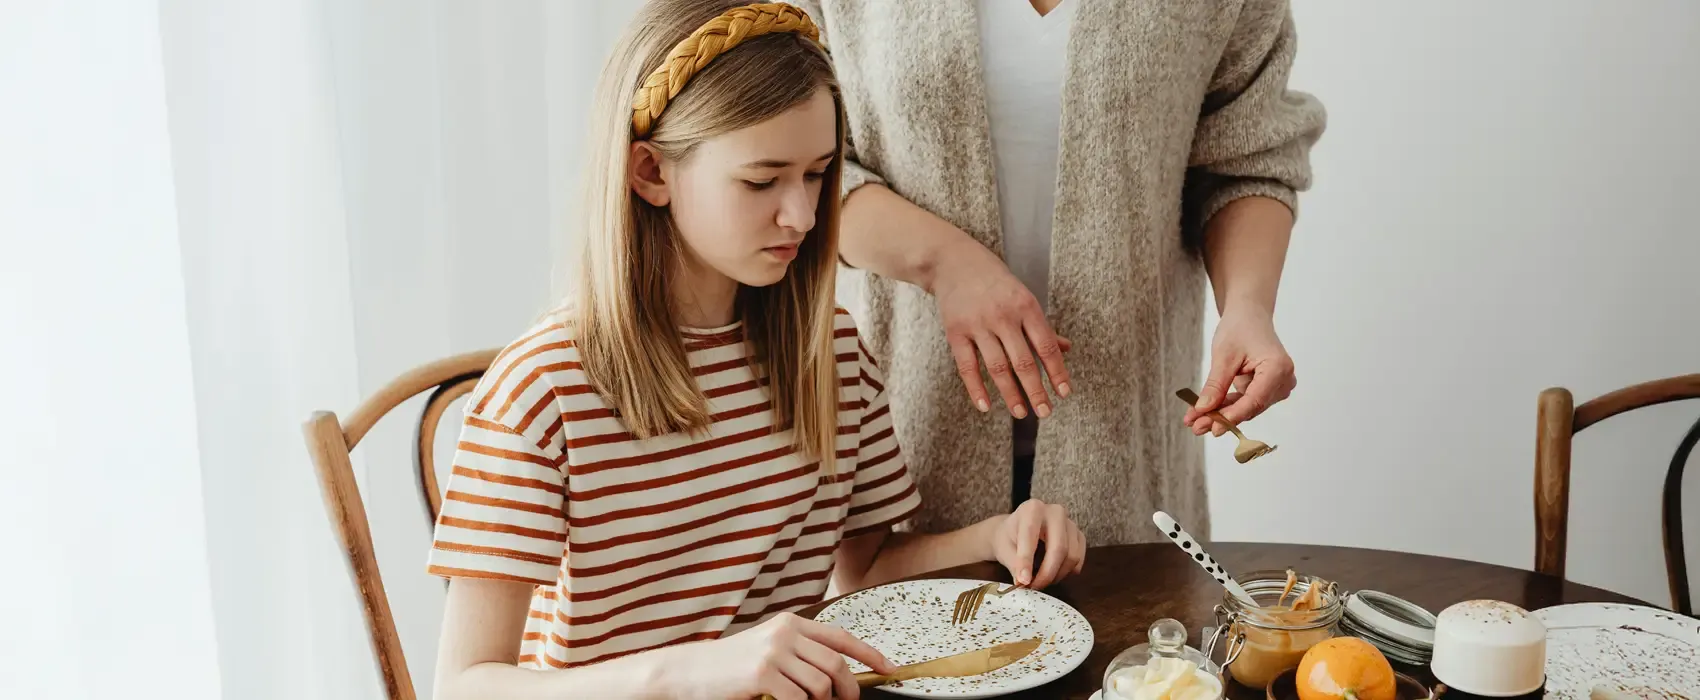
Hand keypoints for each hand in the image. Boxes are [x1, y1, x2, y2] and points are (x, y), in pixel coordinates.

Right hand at [660, 612, 894, 699]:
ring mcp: (773, 652)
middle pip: (836, 664)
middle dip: (848, 689)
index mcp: (790, 623)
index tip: (889, 669)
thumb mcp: (769, 648)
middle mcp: (784, 632)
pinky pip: (798, 699)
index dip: (870, 653)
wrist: (687, 672)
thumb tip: (838, 673)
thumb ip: (800, 652)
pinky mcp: (761, 673)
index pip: (841, 636)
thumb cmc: (730, 667)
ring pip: (820, 685)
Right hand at [930, 238, 1072, 418]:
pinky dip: (976, 389)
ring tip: (1020, 413)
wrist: (953, 261)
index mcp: (1026, 306)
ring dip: (1010, 394)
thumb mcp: (1023, 296)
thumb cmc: (994, 281)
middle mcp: (1003, 315)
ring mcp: (978, 324)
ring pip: (997, 368)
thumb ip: (1041, 326)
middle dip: (1036, 390)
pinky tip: (985, 406)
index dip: (1057, 372)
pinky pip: (967, 366)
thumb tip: (1065, 349)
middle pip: (1023, 361)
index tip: (1064, 393)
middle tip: (1044, 412)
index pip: (1046, 345)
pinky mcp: (955, 332)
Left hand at [991, 499, 1085, 589]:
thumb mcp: (1004, 549)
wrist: (1016, 530)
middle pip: (1059, 548)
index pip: (1031, 537)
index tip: (1023, 581)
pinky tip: (1054, 574)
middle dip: (1047, 573)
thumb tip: (1023, 581)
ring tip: (1041, 581)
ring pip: (1072, 556)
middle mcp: (1055, 511)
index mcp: (1032, 509)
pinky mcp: (1078, 535)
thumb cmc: (1009, 537)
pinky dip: (1067, 572)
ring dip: (1057, 575)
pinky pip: (1079, 559)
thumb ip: (1014, 564)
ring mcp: (1070, 523)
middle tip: (1034, 587)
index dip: (1026, 561)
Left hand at [1185, 307, 1294, 435]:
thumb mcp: (1223, 356)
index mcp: (1278, 368)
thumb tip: (1203, 409)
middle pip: (1250, 407)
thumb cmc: (1239, 328)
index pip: (1255, 400)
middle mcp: (1284, 380)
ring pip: (1246, 408)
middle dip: (1221, 417)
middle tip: (1195, 426)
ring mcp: (1277, 386)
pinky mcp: (1268, 389)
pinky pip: (1245, 402)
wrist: (1249, 317)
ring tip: (1194, 421)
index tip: (1213, 427)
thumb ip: (1216, 385)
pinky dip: (1226, 406)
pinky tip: (1204, 413)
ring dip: (1221, 414)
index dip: (1233, 416)